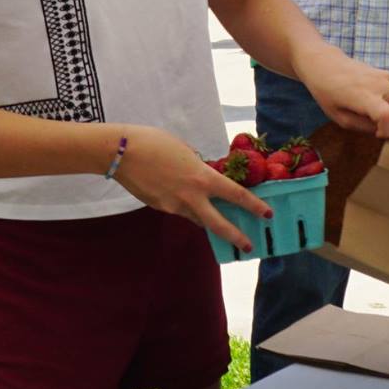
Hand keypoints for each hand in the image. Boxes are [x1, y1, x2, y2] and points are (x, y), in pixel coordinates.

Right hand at [112, 127, 269, 253]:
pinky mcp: (159, 208)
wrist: (121, 152)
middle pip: (219, 224)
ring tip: (212, 216)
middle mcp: (191, 197)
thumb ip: (197, 166)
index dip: (254, 206)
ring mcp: (173, 206)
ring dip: (206, 219)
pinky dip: (183, 205)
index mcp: (202, 178)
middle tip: (248, 246)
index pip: (236, 195)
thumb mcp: (185, 150)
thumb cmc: (154, 142)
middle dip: (236, 237)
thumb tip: (201, 175)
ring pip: (196, 218)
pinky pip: (178, 210)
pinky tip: (176, 194)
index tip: (267, 214)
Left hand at [294, 46, 388, 147]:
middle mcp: (381, 84)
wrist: (323, 63)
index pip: (387, 114)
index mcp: (364, 96)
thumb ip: (364, 127)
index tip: (381, 137)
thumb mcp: (340, 117)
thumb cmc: (327, 92)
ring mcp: (386, 78)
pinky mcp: (387, 77)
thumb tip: (386, 133)